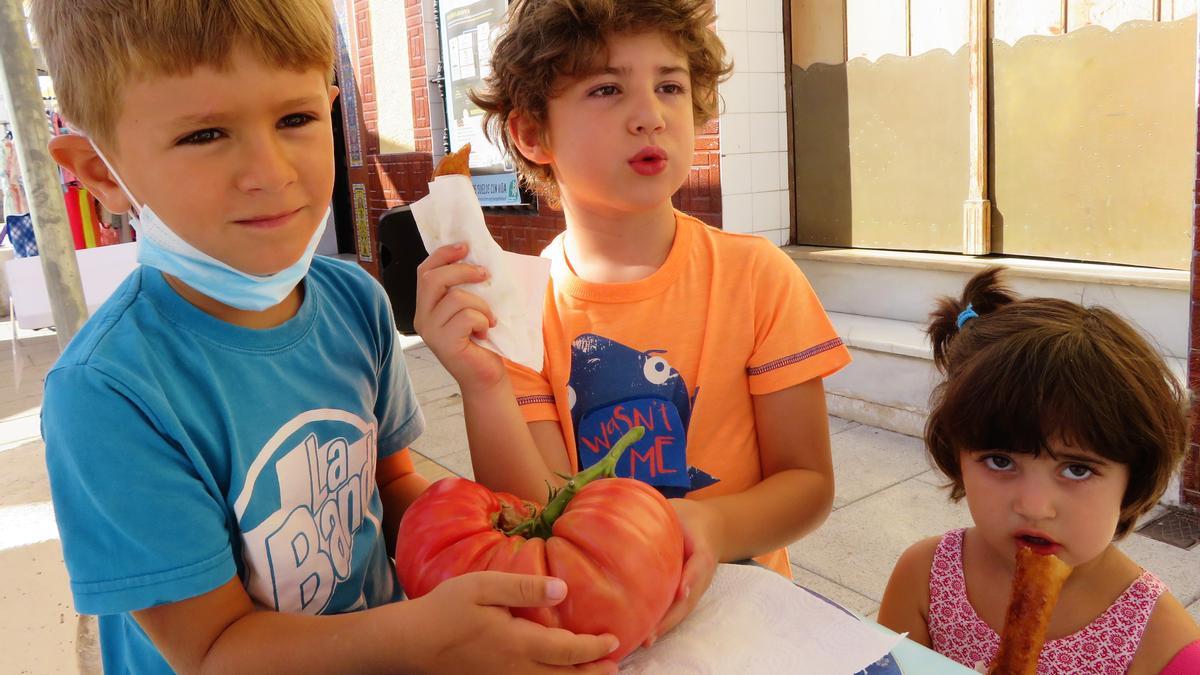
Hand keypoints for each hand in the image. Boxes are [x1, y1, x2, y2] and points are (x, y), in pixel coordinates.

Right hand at [411, 571, 619, 673]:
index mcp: (518, 643)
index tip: (612, 641)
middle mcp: (515, 669)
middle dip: (592, 673)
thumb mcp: (483, 587)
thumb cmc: (445, 609)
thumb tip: (562, 589)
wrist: (410, 643)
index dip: (594, 648)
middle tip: (614, 667)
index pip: (567, 651)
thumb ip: (523, 587)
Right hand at [413, 244, 505, 391]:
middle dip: (462, 270)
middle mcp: (421, 317)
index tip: (465, 246)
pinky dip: (483, 320)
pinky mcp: (443, 343)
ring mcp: (430, 331)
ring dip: (481, 305)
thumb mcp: (472, 307)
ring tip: (489, 319)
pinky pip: (466, 317)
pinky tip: (485, 332)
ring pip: (455, 298)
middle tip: (485, 274)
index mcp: (426, 306)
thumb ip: (466, 287)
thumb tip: (476, 258)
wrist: (485, 376)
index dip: (443, 254)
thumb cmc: (482, 340)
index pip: (425, 271)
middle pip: (433, 279)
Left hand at [645, 498, 721, 645]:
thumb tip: (630, 514)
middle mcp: (700, 575)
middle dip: (670, 617)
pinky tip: (645, 635)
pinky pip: (677, 611)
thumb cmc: (690, 518)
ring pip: (682, 610)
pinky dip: (663, 624)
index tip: (681, 592)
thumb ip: (664, 514)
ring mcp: (695, 587)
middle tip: (650, 633)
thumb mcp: (681, 511)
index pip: (698, 567)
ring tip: (645, 640)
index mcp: (702, 552)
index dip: (690, 579)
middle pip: (688, 600)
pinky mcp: (686, 593)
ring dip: (665, 626)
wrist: (711, 526)